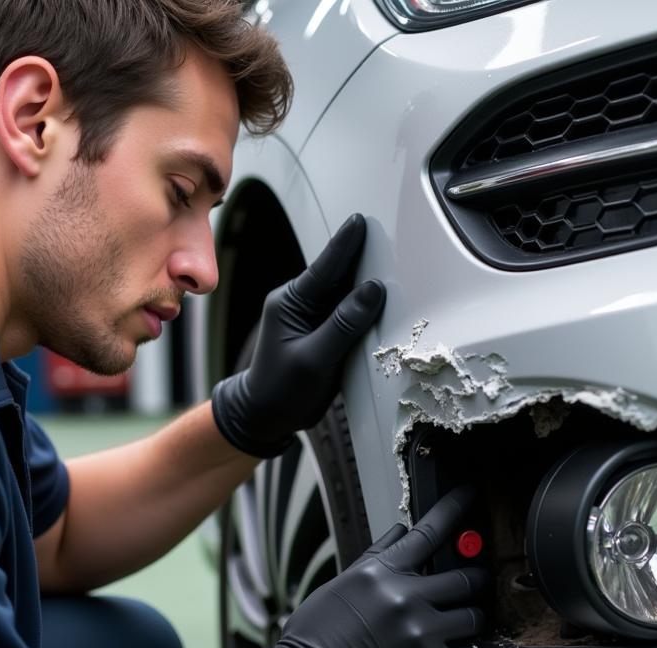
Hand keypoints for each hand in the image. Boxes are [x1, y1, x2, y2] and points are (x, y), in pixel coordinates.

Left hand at [211, 213, 386, 457]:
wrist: (265, 417)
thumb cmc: (280, 391)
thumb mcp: (314, 359)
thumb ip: (344, 325)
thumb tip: (372, 292)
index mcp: (289, 303)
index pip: (324, 267)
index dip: (346, 244)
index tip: (361, 222)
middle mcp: (299, 304)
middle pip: (338, 275)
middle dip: (362, 259)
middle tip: (387, 239)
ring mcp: (310, 317)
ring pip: (344, 294)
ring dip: (364, 284)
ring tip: (391, 267)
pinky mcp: (322, 331)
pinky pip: (346, 313)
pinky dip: (362, 308)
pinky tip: (380, 303)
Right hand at [235, 486, 486, 647]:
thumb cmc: (315, 640)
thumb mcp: (340, 587)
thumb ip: (375, 559)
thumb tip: (399, 534)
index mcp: (380, 574)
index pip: (427, 532)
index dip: (452, 510)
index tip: (467, 496)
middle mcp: (404, 598)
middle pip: (465, 578)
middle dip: (473, 581)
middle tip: (471, 586)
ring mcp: (419, 632)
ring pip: (472, 618)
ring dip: (466, 620)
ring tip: (451, 626)